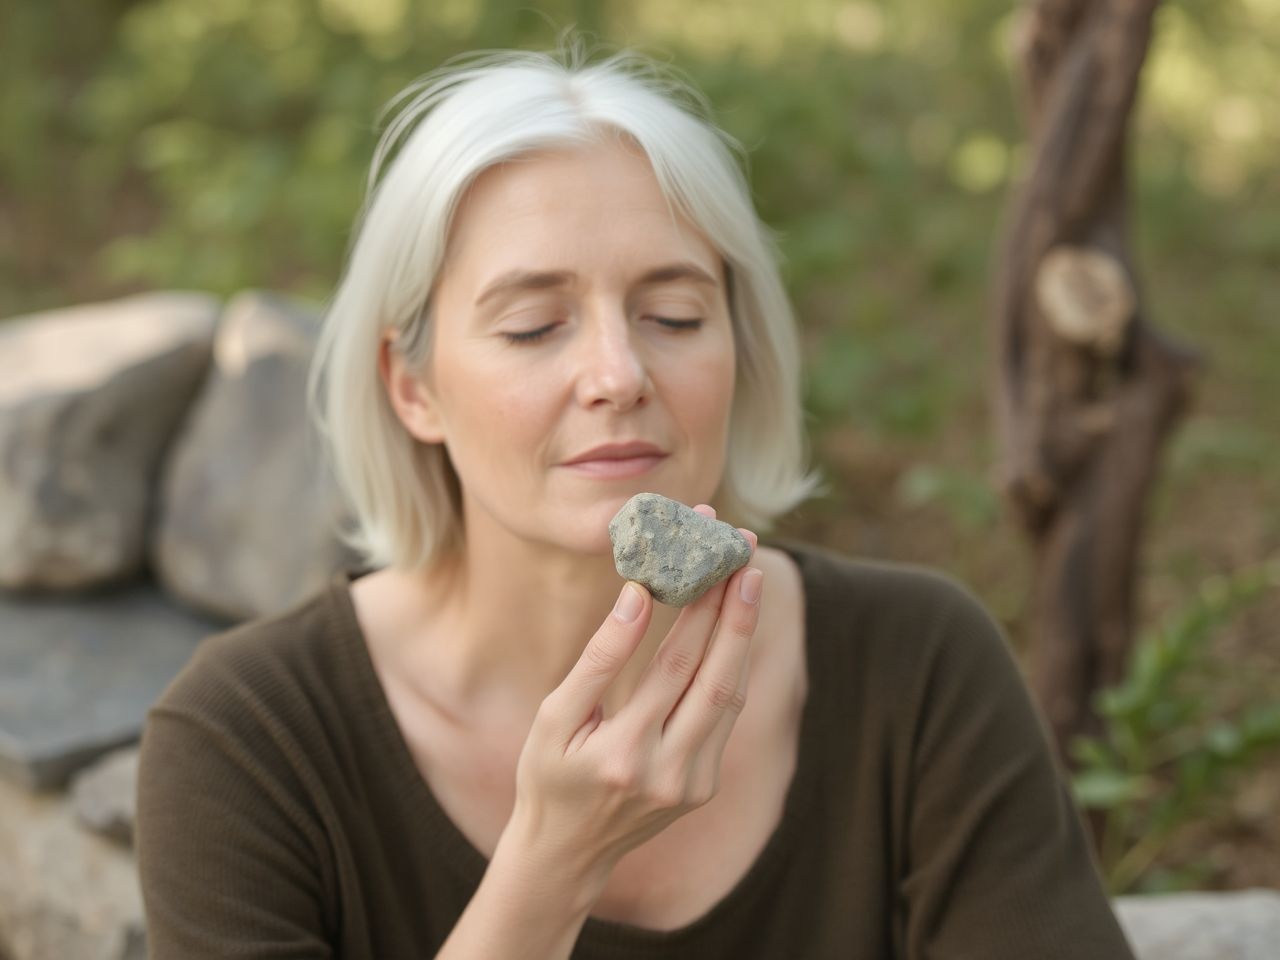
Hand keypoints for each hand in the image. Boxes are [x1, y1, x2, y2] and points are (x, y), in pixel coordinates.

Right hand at [503, 505, 762, 892]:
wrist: (565, 851)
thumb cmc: (548, 774)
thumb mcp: (554, 716)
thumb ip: (599, 659)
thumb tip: (639, 595)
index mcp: (623, 753)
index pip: (674, 667)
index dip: (698, 610)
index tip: (711, 562)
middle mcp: (667, 773)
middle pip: (717, 679)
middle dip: (737, 614)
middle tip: (748, 559)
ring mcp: (693, 784)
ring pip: (732, 697)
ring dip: (743, 636)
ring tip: (748, 582)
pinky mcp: (704, 787)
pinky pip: (726, 717)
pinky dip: (732, 668)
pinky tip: (734, 629)